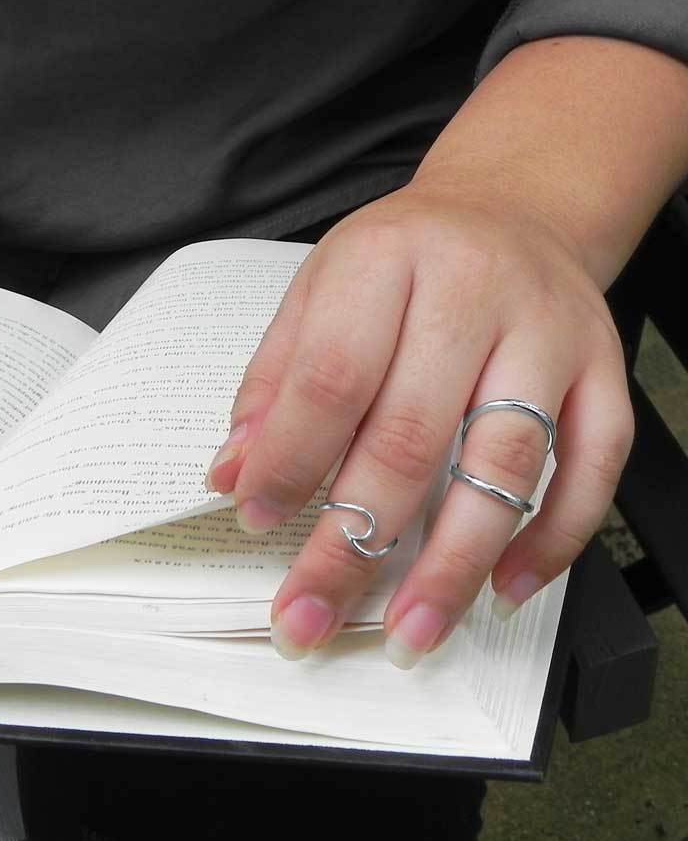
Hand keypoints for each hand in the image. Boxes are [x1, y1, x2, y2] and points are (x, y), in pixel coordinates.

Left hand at [205, 176, 632, 666]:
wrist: (511, 207)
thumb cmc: (401, 256)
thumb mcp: (318, 287)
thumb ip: (274, 379)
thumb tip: (234, 476)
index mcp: (386, 258)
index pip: (332, 374)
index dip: (290, 458)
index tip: (256, 519)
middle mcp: (475, 291)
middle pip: (412, 433)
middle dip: (356, 542)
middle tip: (310, 615)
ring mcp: (550, 332)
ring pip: (506, 462)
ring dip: (453, 563)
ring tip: (406, 632)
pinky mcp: (605, 369)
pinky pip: (593, 465)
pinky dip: (552, 539)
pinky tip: (503, 590)